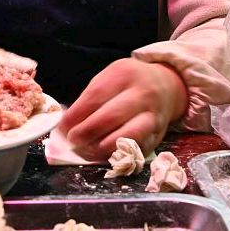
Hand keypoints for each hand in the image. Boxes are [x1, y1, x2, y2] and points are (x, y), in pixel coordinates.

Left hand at [57, 58, 187, 159]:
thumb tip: (67, 124)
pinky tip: (105, 154)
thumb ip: (90, 98)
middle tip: (73, 140)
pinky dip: (118, 155)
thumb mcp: (110, 78)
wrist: (166, 86)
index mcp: (124, 74)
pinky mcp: (158, 135)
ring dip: (103, 147)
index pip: (95, 96)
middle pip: (110, 116)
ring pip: (128, 135)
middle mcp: (142, 94)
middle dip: (87, 131)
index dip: (76, 115)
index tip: (63, 126)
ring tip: (88, 150)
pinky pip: (137, 149)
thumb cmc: (129, 83)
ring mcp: (153, 115)